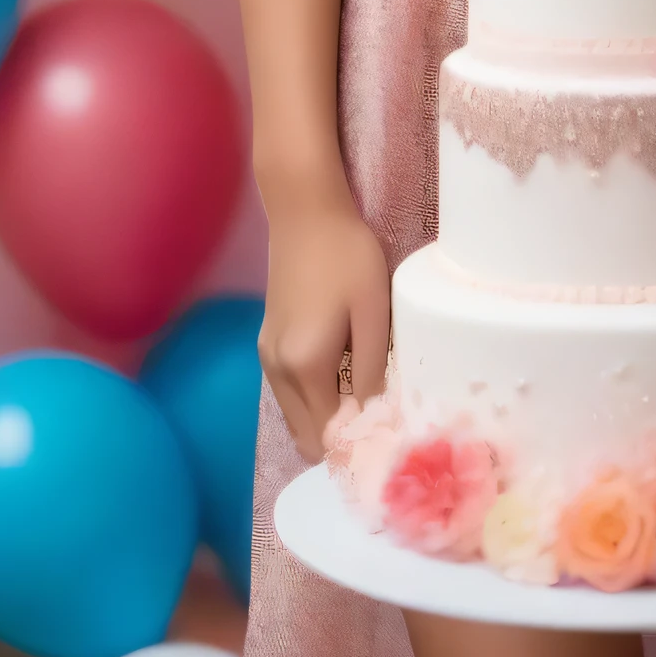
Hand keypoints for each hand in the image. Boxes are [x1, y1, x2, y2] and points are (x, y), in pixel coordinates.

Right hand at [258, 183, 391, 463]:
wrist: (305, 212)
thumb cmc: (347, 256)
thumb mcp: (372, 311)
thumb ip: (372, 371)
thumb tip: (375, 420)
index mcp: (305, 367)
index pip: (327, 436)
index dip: (357, 445)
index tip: (388, 436)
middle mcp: (277, 371)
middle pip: (308, 435)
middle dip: (342, 439)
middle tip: (381, 422)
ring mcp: (267, 358)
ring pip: (298, 417)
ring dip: (328, 419)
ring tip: (367, 399)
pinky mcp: (268, 343)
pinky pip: (291, 394)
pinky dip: (315, 400)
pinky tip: (345, 378)